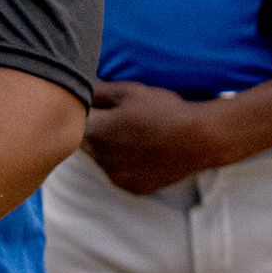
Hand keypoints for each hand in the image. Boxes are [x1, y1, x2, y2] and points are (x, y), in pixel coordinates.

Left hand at [81, 81, 232, 194]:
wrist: (198, 139)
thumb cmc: (163, 110)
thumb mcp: (127, 91)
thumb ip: (96, 90)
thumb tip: (76, 85)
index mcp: (96, 133)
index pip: (73, 122)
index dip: (82, 111)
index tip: (96, 105)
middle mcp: (101, 160)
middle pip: (83, 144)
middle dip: (92, 130)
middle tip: (114, 118)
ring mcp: (117, 177)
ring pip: (100, 160)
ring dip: (106, 148)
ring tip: (130, 133)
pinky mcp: (132, 187)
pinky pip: (117, 173)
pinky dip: (122, 163)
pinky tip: (140, 150)